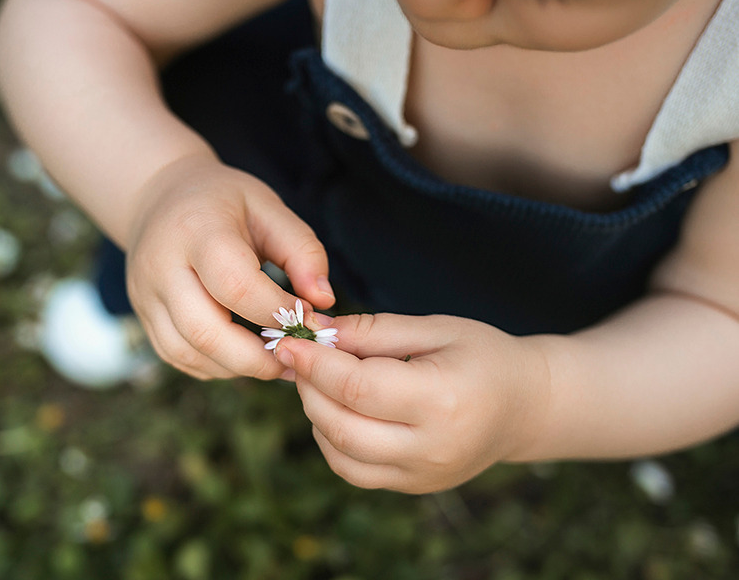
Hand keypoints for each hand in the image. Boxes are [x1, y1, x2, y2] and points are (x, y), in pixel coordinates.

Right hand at [125, 154, 334, 378]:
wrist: (160, 196)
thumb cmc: (224, 202)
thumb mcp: (269, 208)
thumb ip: (303, 251)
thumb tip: (322, 302)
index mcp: (196, 230)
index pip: (236, 286)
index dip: (276, 311)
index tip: (307, 318)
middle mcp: (161, 266)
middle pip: (205, 331)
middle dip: (256, 357)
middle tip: (294, 358)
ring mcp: (145, 295)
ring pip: (188, 352)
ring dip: (236, 366)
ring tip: (272, 359)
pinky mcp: (143, 316)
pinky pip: (178, 357)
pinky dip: (215, 365)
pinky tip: (242, 355)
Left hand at [274, 313, 550, 492]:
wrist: (526, 405)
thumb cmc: (483, 356)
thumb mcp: (436, 328)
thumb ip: (374, 330)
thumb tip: (316, 331)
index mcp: (443, 400)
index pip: (358, 388)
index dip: (315, 364)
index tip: (288, 341)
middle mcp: (432, 447)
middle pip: (342, 426)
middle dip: (309, 388)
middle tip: (301, 357)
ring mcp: (422, 474)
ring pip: (341, 455)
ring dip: (316, 415)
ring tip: (321, 380)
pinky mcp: (414, 486)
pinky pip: (355, 471)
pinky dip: (332, 440)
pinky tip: (338, 409)